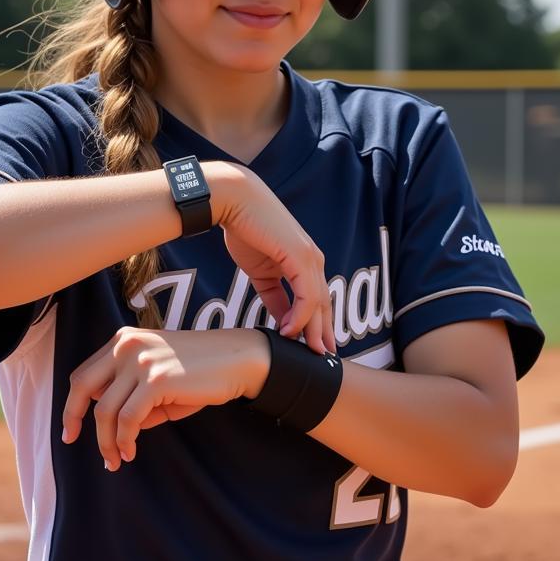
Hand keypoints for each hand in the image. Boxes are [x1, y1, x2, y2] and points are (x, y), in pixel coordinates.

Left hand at [61, 326, 268, 469]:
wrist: (237, 360)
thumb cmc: (200, 373)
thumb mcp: (158, 380)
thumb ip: (131, 396)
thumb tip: (111, 427)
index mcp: (124, 340)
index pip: (85, 372)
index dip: (73, 402)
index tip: (72, 428)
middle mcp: (126, 345)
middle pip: (83, 386)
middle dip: (73, 418)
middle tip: (73, 442)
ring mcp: (140, 360)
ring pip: (105, 410)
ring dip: (107, 442)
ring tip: (116, 460)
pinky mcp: (156, 379)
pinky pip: (127, 419)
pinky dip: (125, 441)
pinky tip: (131, 452)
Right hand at [209, 163, 335, 356]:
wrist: (234, 201)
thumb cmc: (244, 230)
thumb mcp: (262, 272)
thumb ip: (274, 296)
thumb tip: (282, 320)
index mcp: (304, 262)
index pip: (316, 299)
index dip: (318, 325)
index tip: (317, 348)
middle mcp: (312, 260)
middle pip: (323, 304)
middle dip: (324, 333)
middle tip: (326, 358)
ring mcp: (309, 257)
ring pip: (318, 302)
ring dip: (315, 330)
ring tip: (313, 353)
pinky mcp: (300, 256)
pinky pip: (306, 294)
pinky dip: (300, 316)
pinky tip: (290, 332)